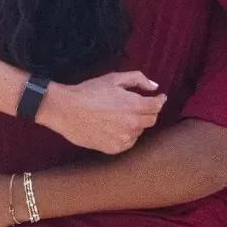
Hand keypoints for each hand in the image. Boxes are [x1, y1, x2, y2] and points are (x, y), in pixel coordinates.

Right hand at [37, 71, 165, 154]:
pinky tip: (115, 127)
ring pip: (139, 131)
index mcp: (134, 105)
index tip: (159, 97)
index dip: (160, 100)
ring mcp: (123, 138)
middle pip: (152, 120)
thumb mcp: (115, 78)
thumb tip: (154, 87)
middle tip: (140, 106)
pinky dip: (127, 135)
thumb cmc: (90, 91)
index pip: (157, 106)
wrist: (66, 110)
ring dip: (137, 123)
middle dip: (149, 111)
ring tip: (122, 115)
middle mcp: (132, 123)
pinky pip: (128, 142)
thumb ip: (138, 79)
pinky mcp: (113, 148)